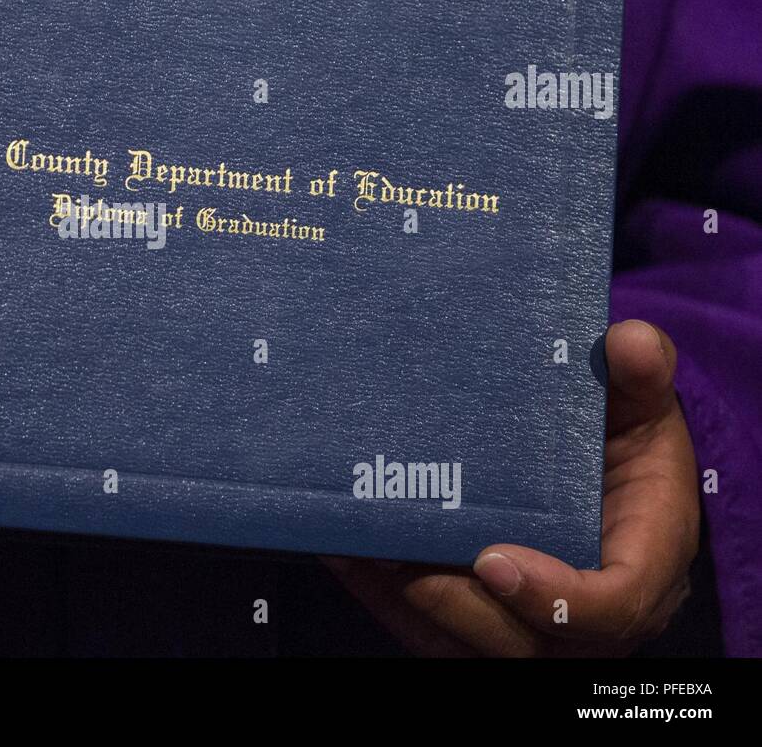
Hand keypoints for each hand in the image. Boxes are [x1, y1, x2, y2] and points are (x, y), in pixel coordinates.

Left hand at [322, 319, 699, 655]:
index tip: (492, 560)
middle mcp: (589, 618)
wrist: (598, 471)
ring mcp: (530, 628)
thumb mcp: (640, 403)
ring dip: (403, 601)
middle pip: (522, 640)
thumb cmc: (621, 439)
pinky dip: (381, 595)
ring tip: (355, 547)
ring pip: (463, 642)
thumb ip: (640, 373)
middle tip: (395, 555)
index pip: (611, 607)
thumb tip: (631, 341)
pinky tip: (341, 549)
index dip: (555, 598)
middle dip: (453, 603)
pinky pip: (427, 629)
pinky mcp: (480, 626)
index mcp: (641, 564)